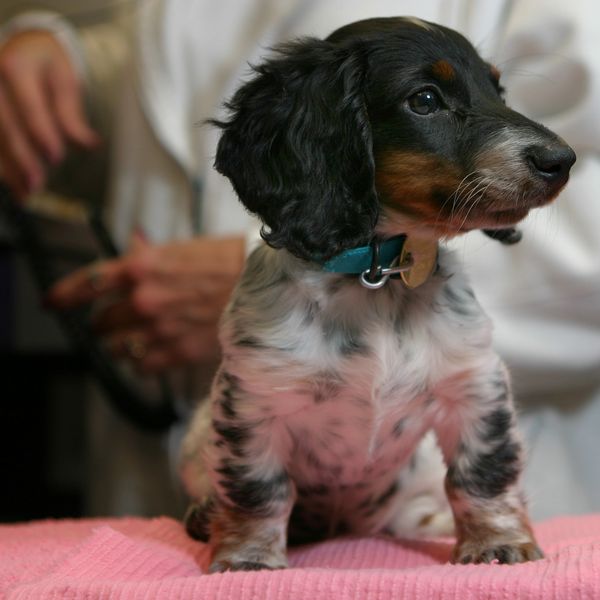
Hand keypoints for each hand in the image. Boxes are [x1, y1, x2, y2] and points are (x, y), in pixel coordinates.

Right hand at [0, 30, 98, 196]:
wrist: (22, 44)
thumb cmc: (48, 63)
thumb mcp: (66, 80)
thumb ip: (72, 114)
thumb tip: (90, 144)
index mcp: (16, 68)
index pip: (30, 107)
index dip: (42, 134)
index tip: (56, 158)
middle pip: (6, 126)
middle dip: (22, 159)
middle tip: (37, 185)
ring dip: (9, 169)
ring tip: (26, 193)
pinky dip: (2, 165)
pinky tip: (13, 184)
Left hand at [46, 235, 244, 372]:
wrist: (265, 286)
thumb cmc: (228, 262)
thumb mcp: (184, 250)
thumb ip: (150, 257)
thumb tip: (132, 249)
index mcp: (141, 267)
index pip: (86, 283)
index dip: (63, 295)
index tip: (52, 303)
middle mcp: (143, 299)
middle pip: (100, 323)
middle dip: (104, 323)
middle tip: (116, 322)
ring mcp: (159, 329)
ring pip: (116, 349)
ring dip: (120, 345)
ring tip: (135, 339)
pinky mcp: (177, 352)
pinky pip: (141, 367)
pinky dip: (141, 362)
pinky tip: (154, 352)